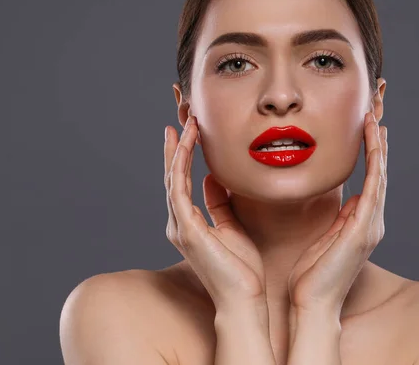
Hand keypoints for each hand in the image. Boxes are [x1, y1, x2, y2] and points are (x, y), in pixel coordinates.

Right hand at [164, 116, 266, 309]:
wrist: (245, 298)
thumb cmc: (242, 268)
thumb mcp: (231, 226)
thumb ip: (219, 203)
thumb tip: (213, 178)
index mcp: (190, 224)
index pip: (183, 182)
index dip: (183, 156)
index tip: (189, 132)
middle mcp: (179, 224)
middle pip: (173, 176)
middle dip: (176, 147)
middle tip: (181, 120)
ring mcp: (180, 227)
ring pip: (173, 179)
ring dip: (178, 150)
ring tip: (184, 125)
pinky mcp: (187, 230)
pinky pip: (179, 189)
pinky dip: (180, 165)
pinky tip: (185, 146)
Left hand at [287, 111, 387, 313]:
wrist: (312, 304)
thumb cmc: (312, 276)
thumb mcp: (325, 239)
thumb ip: (338, 220)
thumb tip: (347, 201)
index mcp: (360, 223)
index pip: (370, 180)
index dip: (370, 153)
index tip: (367, 127)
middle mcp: (371, 221)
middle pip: (379, 173)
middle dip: (378, 143)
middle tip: (377, 114)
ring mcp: (371, 225)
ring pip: (380, 175)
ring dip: (378, 146)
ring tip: (376, 119)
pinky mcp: (365, 228)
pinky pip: (374, 187)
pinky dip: (375, 162)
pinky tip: (374, 141)